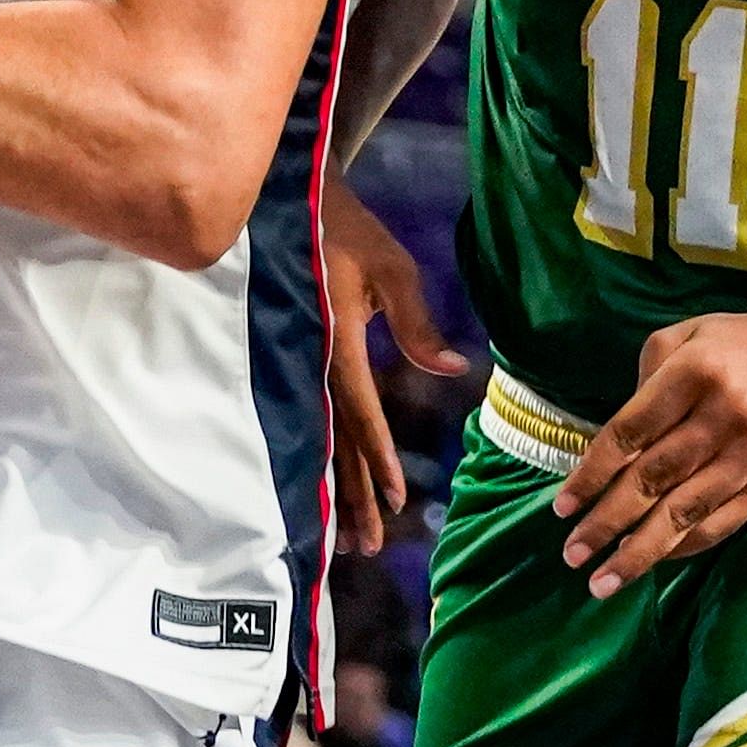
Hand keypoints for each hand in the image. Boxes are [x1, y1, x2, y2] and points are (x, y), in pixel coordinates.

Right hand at [324, 172, 467, 554]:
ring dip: (336, 486)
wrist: (289, 200)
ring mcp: (298, 362)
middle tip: (369, 545)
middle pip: (337, 441)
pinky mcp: (295, 357)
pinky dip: (325, 454)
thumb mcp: (391, 268)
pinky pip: (314, 416)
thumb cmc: (346, 229)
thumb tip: (457, 369)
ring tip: (350, 534)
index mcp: (337, 344)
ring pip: (321, 436)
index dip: (379, 459)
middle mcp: (313, 362)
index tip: (395, 500)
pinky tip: (329, 482)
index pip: (361, 414)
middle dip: (354, 495)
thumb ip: (418, 323)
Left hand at [553, 305, 746, 596]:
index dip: (592, 474)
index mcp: (693, 373)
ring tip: (603, 581)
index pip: (629, 433)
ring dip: (640, 551)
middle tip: (571, 555)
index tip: (562, 507)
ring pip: (685, 512)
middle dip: (607, 523)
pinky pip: (720, 523)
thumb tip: (614, 440)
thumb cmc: (736, 346)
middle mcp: (722, 416)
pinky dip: (684, 546)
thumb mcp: (683, 337)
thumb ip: (642, 381)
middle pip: (653, 479)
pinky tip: (652, 562)